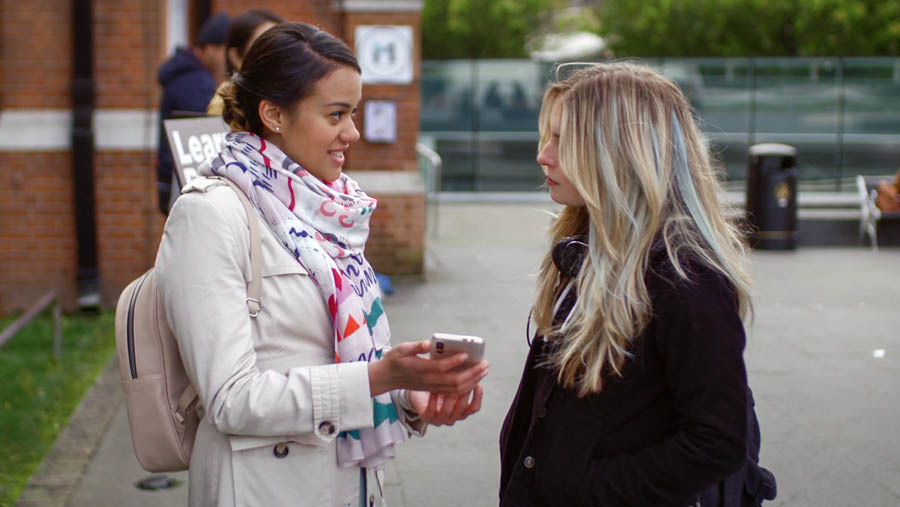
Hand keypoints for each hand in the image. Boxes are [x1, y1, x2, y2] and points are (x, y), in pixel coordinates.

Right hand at [368, 340, 488, 396]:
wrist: (386, 378)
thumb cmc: (394, 360)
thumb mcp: (401, 349)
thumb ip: (415, 346)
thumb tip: (427, 343)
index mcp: (420, 369)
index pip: (440, 368)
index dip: (454, 362)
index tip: (466, 354)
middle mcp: (428, 381)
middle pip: (454, 382)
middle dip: (472, 373)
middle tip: (485, 363)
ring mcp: (432, 387)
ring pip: (456, 389)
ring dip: (473, 381)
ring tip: (484, 370)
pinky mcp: (434, 390)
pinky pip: (453, 392)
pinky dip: (466, 386)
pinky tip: (475, 378)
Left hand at [407, 384, 483, 425]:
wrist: (417, 391)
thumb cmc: (437, 385)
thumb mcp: (451, 384)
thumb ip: (462, 379)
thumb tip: (475, 363)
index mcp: (460, 412)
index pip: (474, 408)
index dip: (478, 396)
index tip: (478, 382)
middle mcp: (452, 418)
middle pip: (462, 407)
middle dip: (465, 392)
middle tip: (464, 379)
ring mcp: (439, 420)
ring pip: (449, 410)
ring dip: (450, 396)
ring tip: (449, 384)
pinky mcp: (427, 418)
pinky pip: (432, 409)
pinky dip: (434, 399)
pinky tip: (434, 389)